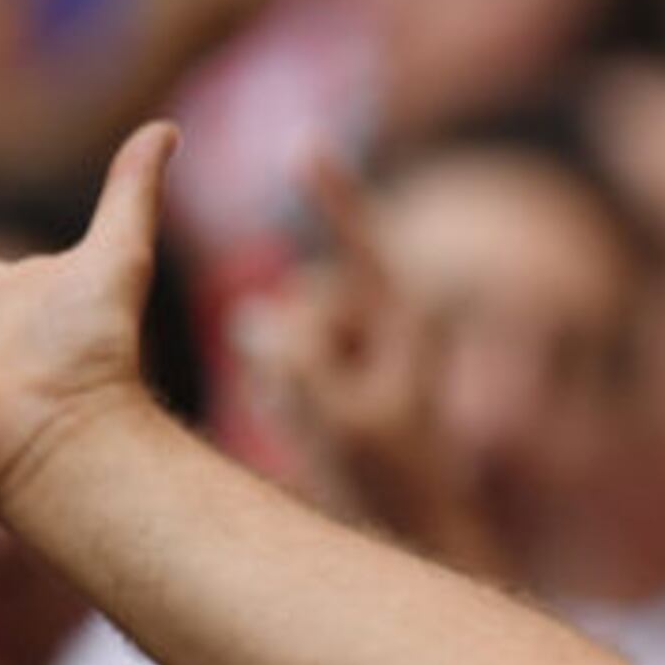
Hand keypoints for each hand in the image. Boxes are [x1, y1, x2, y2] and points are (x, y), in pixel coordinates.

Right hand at [232, 158, 504, 575]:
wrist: (410, 523)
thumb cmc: (393, 477)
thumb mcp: (343, 420)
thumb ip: (299, 363)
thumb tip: (254, 318)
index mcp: (404, 321)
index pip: (361, 241)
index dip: (330, 192)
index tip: (304, 142)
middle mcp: (377, 322)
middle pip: (300, 300)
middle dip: (297, 348)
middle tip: (335, 412)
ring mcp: (349, 347)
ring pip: (279, 332)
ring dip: (286, 377)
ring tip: (332, 428)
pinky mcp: (323, 373)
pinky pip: (273, 362)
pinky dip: (280, 392)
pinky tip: (316, 430)